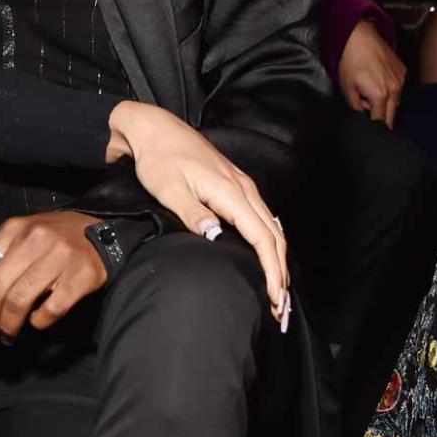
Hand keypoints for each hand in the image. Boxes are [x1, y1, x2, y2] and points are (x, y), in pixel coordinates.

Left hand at [0, 211, 106, 341]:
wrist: (100, 233)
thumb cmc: (52, 240)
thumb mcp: (21, 236)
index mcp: (12, 229)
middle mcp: (33, 240)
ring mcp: (58, 257)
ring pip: (19, 302)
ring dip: (8, 326)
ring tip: (7, 335)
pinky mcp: (80, 276)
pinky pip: (50, 310)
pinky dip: (38, 322)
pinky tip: (37, 321)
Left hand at [106, 101, 288, 324]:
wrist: (156, 130)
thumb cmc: (160, 159)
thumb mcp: (169, 189)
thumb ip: (193, 214)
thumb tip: (215, 235)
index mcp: (231, 191)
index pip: (261, 236)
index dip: (270, 268)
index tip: (274, 295)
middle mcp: (244, 188)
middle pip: (273, 235)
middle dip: (280, 272)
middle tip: (280, 306)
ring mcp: (243, 186)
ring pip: (271, 227)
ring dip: (277, 259)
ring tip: (278, 290)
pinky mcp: (236, 187)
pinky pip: (262, 218)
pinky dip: (269, 243)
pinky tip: (268, 259)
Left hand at [337, 19, 406, 125]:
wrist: (360, 37)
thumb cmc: (350, 62)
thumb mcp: (347, 88)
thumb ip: (356, 106)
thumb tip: (364, 113)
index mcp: (380, 96)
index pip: (380, 121)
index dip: (374, 127)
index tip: (370, 130)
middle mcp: (395, 89)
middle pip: (392, 114)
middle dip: (383, 120)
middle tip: (373, 122)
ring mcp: (401, 79)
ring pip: (396, 102)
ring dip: (387, 106)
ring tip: (373, 102)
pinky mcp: (402, 71)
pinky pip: (399, 88)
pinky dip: (391, 92)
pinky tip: (380, 86)